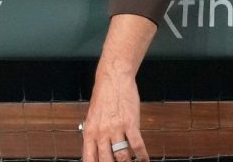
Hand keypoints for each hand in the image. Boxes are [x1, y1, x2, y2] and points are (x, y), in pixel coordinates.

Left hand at [81, 14, 156, 161]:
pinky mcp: (130, 124)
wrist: (113, 78)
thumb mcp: (93, 117)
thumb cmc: (103, 97)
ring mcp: (115, 129)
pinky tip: (144, 160)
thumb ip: (94, 135)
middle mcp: (101, 133)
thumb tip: (95, 152)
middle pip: (106, 161)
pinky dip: (142, 156)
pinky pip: (137, 145)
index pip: (89, 158)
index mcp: (90, 132)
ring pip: (122, 157)